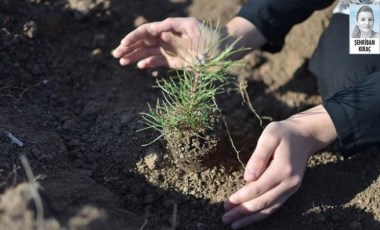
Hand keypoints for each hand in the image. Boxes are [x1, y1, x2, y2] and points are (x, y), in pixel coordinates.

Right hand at [112, 17, 217, 68]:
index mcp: (169, 29)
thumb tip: (153, 28)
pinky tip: (140, 66)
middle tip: (116, 54)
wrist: (224, 50)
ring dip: (135, 56)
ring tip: (122, 62)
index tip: (124, 44)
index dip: (134, 37)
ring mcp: (171, 50)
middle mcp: (167, 39)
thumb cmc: (210, 36)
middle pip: (144, 42)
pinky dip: (148, 63)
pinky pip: (158, 62)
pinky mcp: (176, 62)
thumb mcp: (192, 27)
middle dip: (129, 47)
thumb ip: (172, 25)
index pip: (147, 31)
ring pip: (148, 52)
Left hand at [222, 105, 336, 228]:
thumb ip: (258, 157)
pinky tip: (251, 218)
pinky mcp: (291, 189)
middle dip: (243, 212)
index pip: (258, 188)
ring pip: (270, 208)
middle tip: (225, 219)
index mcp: (283, 169)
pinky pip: (276, 205)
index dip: (241, 198)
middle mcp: (290, 183)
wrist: (306, 135)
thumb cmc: (284, 133)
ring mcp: (292, 188)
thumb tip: (247, 178)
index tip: (226, 204)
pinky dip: (263, 214)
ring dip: (252, 218)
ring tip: (235, 225)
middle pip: (263, 202)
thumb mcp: (269, 136)